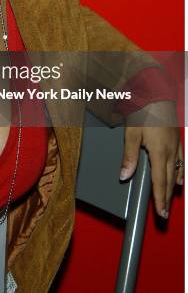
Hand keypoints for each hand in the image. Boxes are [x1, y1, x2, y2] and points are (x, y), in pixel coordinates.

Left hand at [119, 101, 182, 217]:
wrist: (155, 94)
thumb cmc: (142, 111)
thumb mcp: (131, 134)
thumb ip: (129, 156)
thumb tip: (125, 176)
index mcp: (159, 152)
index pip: (159, 182)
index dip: (160, 199)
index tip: (161, 213)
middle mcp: (170, 151)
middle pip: (169, 180)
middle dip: (166, 197)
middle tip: (164, 213)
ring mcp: (175, 145)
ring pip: (176, 171)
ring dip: (173, 186)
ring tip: (170, 198)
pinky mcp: (176, 138)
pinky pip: (181, 159)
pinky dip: (180, 171)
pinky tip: (179, 177)